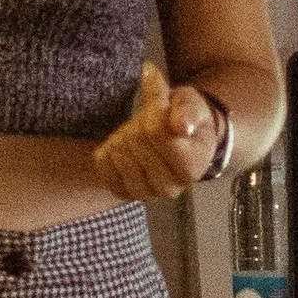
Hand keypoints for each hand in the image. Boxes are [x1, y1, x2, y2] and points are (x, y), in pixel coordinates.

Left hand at [93, 60, 224, 202]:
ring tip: (139, 133)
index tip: (161, 104)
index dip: (156, 111)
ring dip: (125, 135)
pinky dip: (109, 148)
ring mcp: (145, 194)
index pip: (159, 134)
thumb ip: (189, 111)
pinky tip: (125, 146)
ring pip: (119, 153)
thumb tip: (182, 126)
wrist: (168, 140)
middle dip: (141, 122)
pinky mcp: (122, 192)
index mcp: (194, 167)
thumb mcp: (191, 103)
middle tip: (150, 120)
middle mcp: (171, 188)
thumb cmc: (182, 119)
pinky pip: (103, 163)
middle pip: (138, 141)